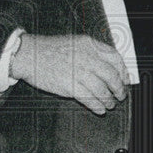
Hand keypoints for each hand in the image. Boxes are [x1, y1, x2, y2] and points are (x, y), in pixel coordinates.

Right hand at [10, 34, 129, 115]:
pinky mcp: (69, 86)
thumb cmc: (48, 50)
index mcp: (89, 44)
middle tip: (120, 96)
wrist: (27, 54)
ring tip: (109, 105)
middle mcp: (86, 57)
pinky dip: (97, 106)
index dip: (123, 72)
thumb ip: (92, 53)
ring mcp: (78, 72)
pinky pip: (89, 99)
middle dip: (119, 89)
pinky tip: (99, 109)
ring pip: (102, 90)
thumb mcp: (75, 43)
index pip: (115, 58)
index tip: (125, 80)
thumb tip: (109, 68)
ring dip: (109, 100)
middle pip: (111, 76)